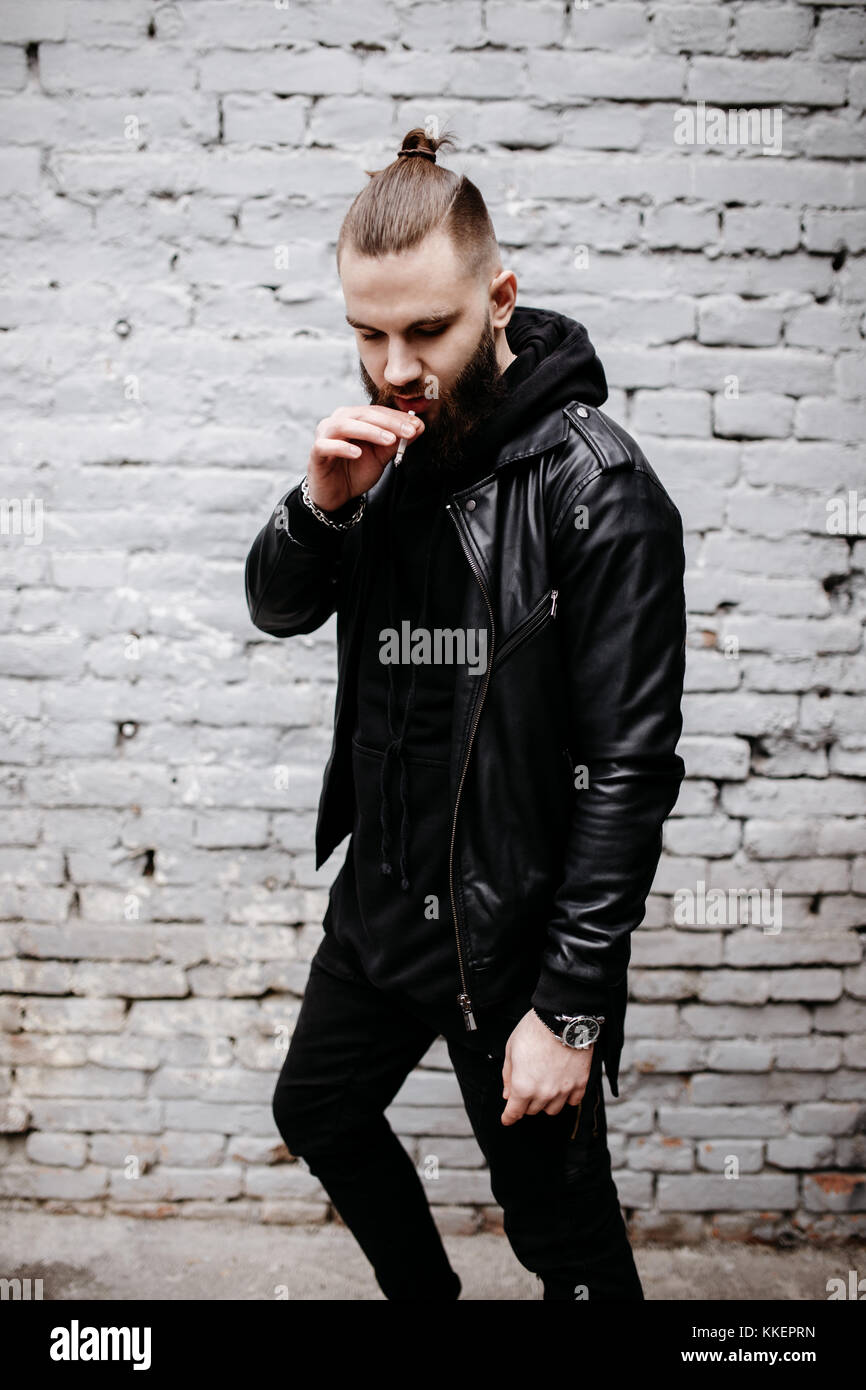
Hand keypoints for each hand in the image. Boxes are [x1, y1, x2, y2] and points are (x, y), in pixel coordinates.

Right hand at [306, 404, 424, 511]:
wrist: (336, 495)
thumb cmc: (356, 471)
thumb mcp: (381, 456)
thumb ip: (396, 442)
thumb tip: (418, 427)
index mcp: (353, 418)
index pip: (377, 412)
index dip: (397, 418)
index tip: (417, 426)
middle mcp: (337, 421)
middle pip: (363, 415)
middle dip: (388, 423)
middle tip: (408, 431)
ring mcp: (325, 436)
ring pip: (345, 425)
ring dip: (369, 431)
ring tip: (388, 440)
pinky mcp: (316, 453)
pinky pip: (326, 446)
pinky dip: (342, 447)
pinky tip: (357, 453)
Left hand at [500, 1010, 593, 1125]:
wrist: (563, 1017)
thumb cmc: (534, 1030)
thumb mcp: (511, 1049)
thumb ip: (508, 1075)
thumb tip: (507, 1094)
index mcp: (523, 1086)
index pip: (514, 1113)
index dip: (508, 1117)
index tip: (507, 1119)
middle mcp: (543, 1093)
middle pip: (533, 1110)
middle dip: (526, 1102)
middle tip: (526, 1086)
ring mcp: (564, 1090)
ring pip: (552, 1109)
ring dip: (545, 1102)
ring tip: (544, 1086)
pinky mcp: (580, 1083)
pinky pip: (572, 1101)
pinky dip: (566, 1097)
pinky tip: (562, 1085)